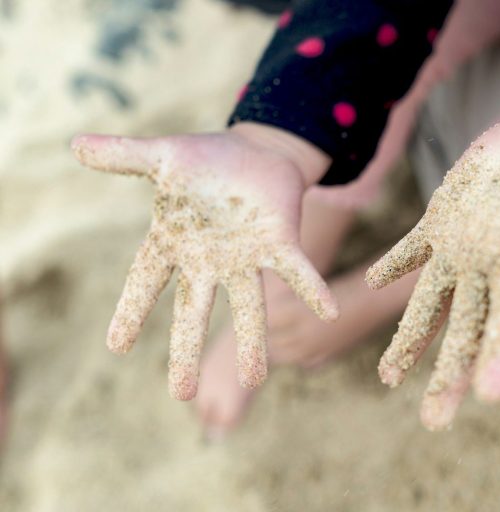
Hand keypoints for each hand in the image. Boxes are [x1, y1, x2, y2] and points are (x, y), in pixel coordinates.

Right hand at [71, 123, 337, 399]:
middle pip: (194, 311)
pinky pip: (297, 272)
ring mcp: (246, 257)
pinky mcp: (280, 244)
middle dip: (188, 351)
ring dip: (251, 342)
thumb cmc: (205, 160)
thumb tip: (74, 145)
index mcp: (174, 243)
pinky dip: (311, 290)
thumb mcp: (161, 155)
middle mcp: (209, 261)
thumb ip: (123, 155)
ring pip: (247, 306)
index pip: (145, 281)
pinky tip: (328, 314)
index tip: (115, 346)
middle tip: (183, 394)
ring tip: (255, 380)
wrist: (257, 152)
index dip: (132, 310)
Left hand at [367, 85, 499, 429]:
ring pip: (434, 300)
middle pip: (469, 329)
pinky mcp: (447, 216)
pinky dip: (395, 264)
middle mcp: (493, 262)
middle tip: (432, 422)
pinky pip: (415, 248)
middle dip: (450, 374)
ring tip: (387, 377)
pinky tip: (372, 281)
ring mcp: (466, 243)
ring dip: (412, 338)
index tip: (487, 398)